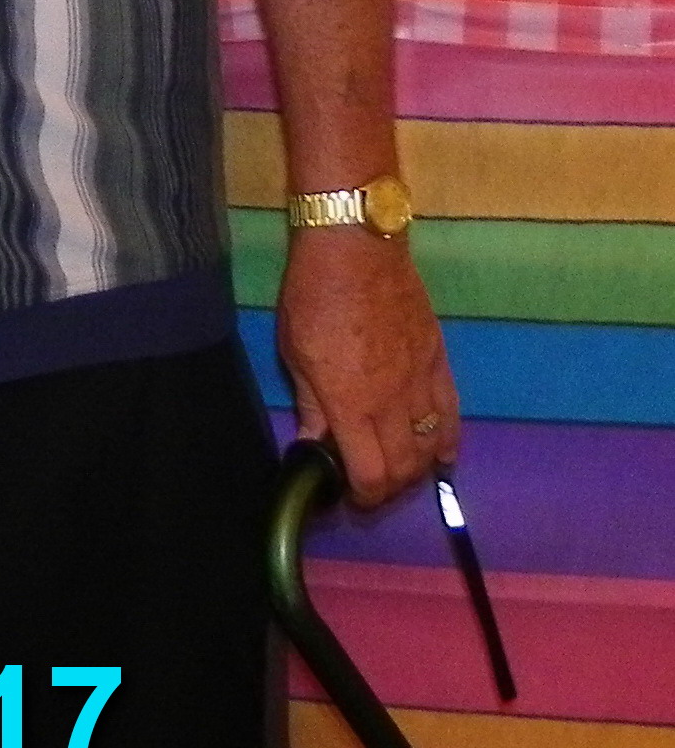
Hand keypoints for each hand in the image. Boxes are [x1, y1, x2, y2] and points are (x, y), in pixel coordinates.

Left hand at [277, 227, 458, 506]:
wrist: (358, 251)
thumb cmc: (314, 297)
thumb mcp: (295, 353)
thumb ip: (310, 405)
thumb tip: (313, 445)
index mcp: (350, 403)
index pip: (369, 472)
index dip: (362, 495)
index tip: (349, 497)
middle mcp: (392, 403)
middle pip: (403, 469)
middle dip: (387, 489)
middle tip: (370, 488)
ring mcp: (422, 384)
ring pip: (431, 448)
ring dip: (417, 470)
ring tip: (399, 473)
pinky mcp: (440, 364)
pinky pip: (452, 416)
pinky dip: (447, 442)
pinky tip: (440, 455)